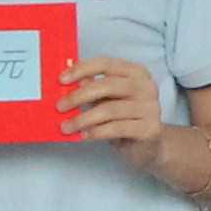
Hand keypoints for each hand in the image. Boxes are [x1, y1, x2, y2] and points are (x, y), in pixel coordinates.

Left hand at [61, 56, 172, 172]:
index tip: (61, 80)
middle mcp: (146, 86)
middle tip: (60, 107)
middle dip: (79, 96)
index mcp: (136, 72)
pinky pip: (116, 128)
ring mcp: (150, 107)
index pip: (106, 64)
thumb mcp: (108, 100)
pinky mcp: (149, 128)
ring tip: (66, 127)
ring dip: (83, 119)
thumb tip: (70, 84)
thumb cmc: (125, 119)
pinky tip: (83, 135)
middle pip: (107, 85)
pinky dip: (96, 132)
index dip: (82, 69)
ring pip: (110, 109)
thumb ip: (93, 89)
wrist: (151, 146)